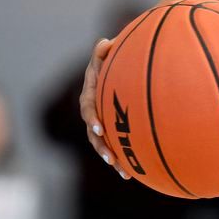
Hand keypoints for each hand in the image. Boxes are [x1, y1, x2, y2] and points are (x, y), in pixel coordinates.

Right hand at [78, 37, 129, 179]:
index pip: (88, 108)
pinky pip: (114, 149)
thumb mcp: (104, 57)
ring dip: (111, 158)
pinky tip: (131, 175)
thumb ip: (102, 51)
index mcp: (89, 97)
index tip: (98, 126)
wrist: (118, 75)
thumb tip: (106, 43)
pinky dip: (120, 162)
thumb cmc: (110, 63)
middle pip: (93, 134)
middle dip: (101, 146)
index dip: (91, 118)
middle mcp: (92, 114)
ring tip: (122, 171)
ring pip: (103, 146)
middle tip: (109, 156)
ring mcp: (101, 126)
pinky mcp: (112, 134)